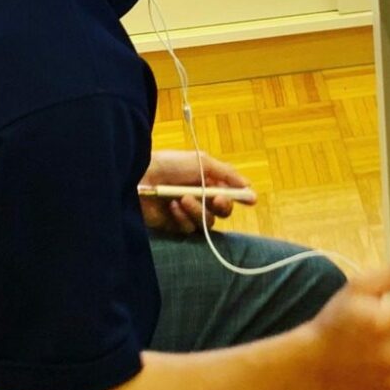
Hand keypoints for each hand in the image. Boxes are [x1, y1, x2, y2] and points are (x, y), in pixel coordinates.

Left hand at [139, 149, 255, 234]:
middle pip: (223, 211)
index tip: (250, 200)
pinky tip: (172, 206)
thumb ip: (226, 173)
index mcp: (207, 181)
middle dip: (222, 206)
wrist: (139, 177)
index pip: (230, 192)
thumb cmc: (169, 164)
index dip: (241, 197)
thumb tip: (249, 185)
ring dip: (198, 211)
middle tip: (215, 199)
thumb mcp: (201, 161)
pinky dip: (183, 218)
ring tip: (183, 198)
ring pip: (207, 222)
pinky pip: (189, 229)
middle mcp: (200, 198)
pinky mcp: (174, 225)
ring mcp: (187, 213)